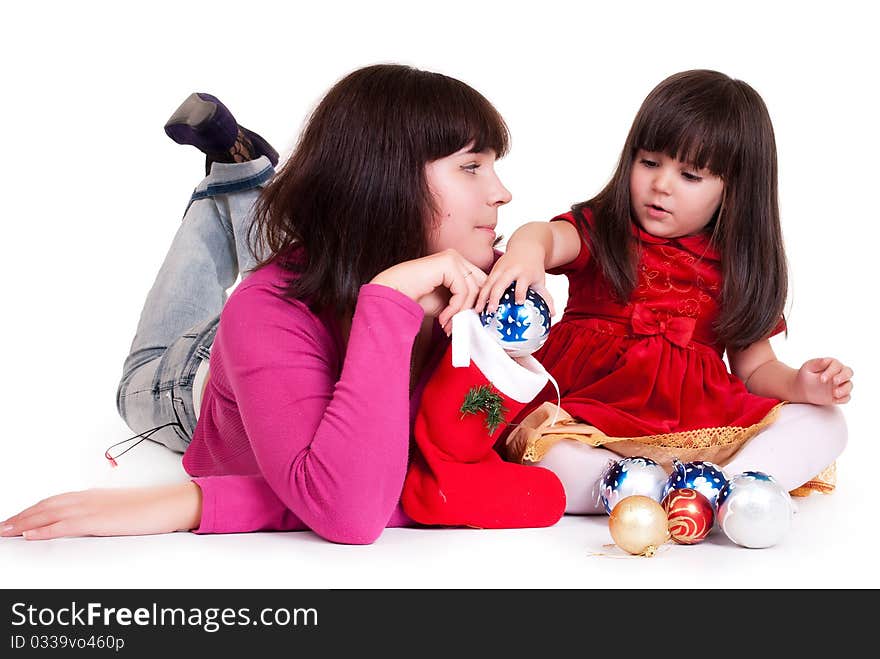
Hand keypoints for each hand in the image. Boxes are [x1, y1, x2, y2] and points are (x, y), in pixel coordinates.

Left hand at [0, 482, 201, 539]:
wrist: (170, 504)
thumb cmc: (152, 508)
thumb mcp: (121, 510)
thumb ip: (101, 514)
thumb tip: (89, 524)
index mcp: (93, 496)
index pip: (54, 501)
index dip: (32, 510)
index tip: (16, 519)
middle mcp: (89, 498)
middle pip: (46, 506)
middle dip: (21, 516)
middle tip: (2, 526)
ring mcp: (93, 508)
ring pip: (49, 514)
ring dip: (25, 522)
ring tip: (6, 530)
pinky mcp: (99, 520)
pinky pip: (65, 525)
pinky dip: (45, 529)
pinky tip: (31, 534)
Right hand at [370, 249, 486, 332]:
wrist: (394, 294)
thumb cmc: (417, 298)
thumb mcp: (447, 301)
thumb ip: (463, 300)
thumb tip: (481, 311)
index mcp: (456, 263)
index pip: (480, 281)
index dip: (477, 302)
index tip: (467, 321)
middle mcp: (455, 257)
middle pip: (480, 284)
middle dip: (472, 308)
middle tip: (459, 326)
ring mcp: (452, 258)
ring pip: (473, 289)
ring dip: (461, 312)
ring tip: (448, 325)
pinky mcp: (448, 263)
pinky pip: (462, 290)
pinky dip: (454, 308)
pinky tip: (442, 318)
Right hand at [476, 242, 555, 315]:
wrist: (526, 246)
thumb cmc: (533, 267)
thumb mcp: (540, 280)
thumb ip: (546, 297)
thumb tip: (553, 314)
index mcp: (525, 273)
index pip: (522, 284)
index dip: (520, 293)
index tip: (519, 303)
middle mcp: (511, 270)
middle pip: (501, 283)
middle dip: (495, 297)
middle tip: (491, 311)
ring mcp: (500, 269)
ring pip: (489, 283)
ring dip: (482, 296)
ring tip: (477, 310)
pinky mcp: (493, 269)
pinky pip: (485, 282)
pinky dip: (479, 293)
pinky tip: (476, 303)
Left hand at [795, 358, 853, 404]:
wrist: (803, 388)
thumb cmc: (806, 375)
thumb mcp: (808, 367)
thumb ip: (817, 363)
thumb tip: (826, 360)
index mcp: (832, 364)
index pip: (836, 365)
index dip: (831, 371)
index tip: (821, 379)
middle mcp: (839, 373)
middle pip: (848, 372)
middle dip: (843, 377)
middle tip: (834, 381)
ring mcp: (841, 385)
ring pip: (849, 385)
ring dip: (844, 389)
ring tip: (835, 393)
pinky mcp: (840, 395)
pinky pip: (846, 397)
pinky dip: (843, 399)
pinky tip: (835, 399)